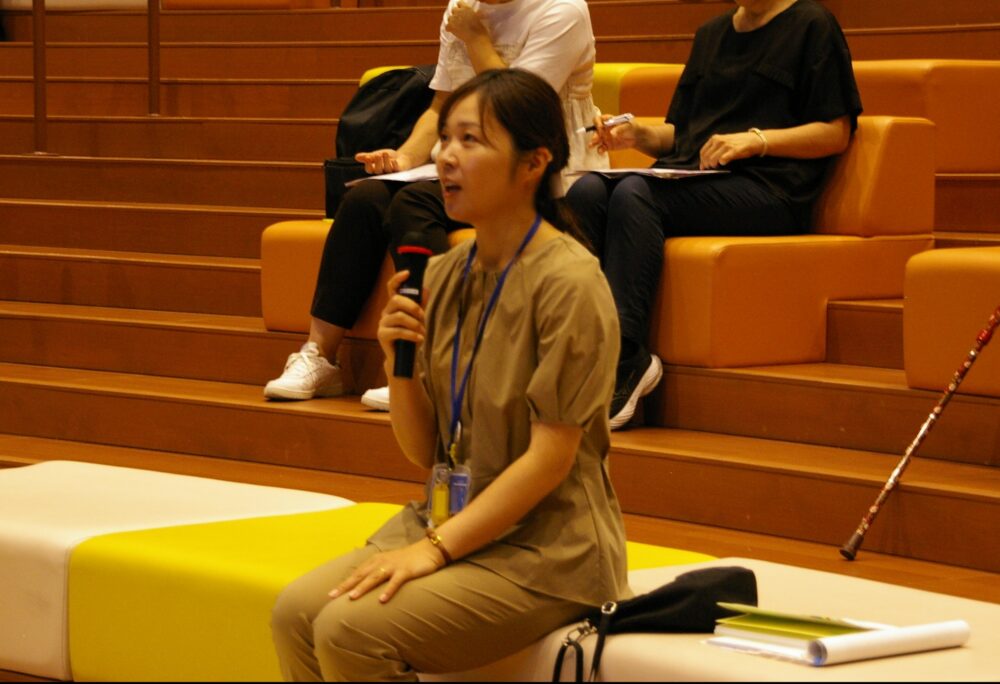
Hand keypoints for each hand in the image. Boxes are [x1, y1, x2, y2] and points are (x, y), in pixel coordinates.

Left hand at [329, 540, 444, 602]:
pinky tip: (382, 600)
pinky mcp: (406, 571)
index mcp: (376, 561)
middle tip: (332, 596)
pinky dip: (388, 590)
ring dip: (363, 587)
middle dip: (346, 585)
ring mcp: (394, 566)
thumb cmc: (408, 560)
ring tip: (352, 597)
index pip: (356, 573)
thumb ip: (377, 573)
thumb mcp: (389, 564)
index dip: (343, 583)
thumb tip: (364, 587)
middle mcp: (382, 562)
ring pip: (375, 577)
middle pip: (361, 575)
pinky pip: (396, 582)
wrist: (429, 550)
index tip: (330, 594)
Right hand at [355, 149, 414, 174]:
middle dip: (377, 162)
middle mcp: (382, 173)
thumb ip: (366, 156)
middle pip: (378, 171)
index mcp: (375, 169)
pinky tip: (393, 160)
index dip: (368, 165)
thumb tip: (356, 157)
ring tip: (384, 153)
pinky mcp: (399, 171)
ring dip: (385, 161)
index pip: (369, 170)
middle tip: (377, 155)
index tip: (368, 157)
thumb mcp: (375, 155)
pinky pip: (396, 170)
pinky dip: (394, 165)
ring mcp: (391, 173)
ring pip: (387, 170)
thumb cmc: (386, 157)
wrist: (400, 158)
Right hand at [377, 270, 426, 366]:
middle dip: (412, 306)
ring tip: (422, 332)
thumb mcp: (418, 319)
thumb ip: (421, 305)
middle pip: (396, 300)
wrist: (403, 358)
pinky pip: (398, 331)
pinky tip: (419, 338)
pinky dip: (412, 334)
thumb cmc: (410, 336)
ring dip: (415, 324)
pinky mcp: (382, 335)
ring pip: (399, 316)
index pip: (391, 287)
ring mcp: (382, 323)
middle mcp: (386, 312)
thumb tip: (425, 289)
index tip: (407, 273)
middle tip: (422, 315)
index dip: (397, 279)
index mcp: (394, 306)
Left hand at [445, 0, 487, 43]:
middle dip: (455, 14)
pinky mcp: (451, 27)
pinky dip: (449, 29)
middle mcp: (459, 12)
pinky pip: (447, 27)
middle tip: (459, 19)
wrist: (476, 38)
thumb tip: (475, 12)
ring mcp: (454, 19)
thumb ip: (473, 13)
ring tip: (456, 26)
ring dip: (452, 21)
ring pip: (449, 18)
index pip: (459, 3)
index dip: (460, 7)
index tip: (462, 11)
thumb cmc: (480, 29)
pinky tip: (453, 31)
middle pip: (453, 9)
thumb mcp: (478, 17)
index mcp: (466, 8)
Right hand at [588, 114, 637, 153]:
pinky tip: (601, 152)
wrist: (637, 137)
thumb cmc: (633, 127)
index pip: (598, 120)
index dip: (597, 123)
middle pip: (596, 131)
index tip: (600, 128)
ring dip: (593, 143)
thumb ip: (620, 128)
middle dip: (595, 135)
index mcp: (608, 121)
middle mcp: (605, 129)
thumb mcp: (628, 125)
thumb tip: (612, 133)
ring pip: (596, 140)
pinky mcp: (608, 146)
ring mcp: (606, 138)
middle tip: (595, 139)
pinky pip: (601, 148)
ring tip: (591, 146)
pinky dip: (600, 150)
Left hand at [698, 131, 762, 168]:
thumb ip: (714, 150)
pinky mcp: (733, 150)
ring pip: (712, 160)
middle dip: (707, 165)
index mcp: (715, 138)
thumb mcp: (723, 142)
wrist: (753, 140)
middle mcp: (719, 141)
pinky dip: (722, 163)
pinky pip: (722, 160)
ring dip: (714, 165)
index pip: (703, 152)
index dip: (702, 161)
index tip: (704, 167)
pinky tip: (725, 163)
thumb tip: (704, 163)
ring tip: (719, 166)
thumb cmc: (737, 143)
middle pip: (706, 157)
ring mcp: (726, 145)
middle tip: (712, 168)